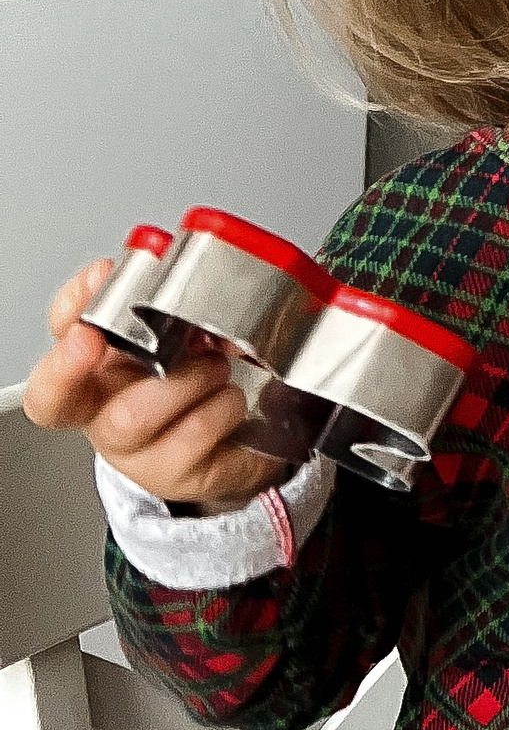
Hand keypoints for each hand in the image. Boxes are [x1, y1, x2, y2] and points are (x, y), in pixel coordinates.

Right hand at [23, 262, 273, 511]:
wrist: (234, 444)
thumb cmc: (197, 384)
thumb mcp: (182, 337)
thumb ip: (171, 301)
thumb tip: (173, 255)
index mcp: (99, 367)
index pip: (62, 331)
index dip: (72, 305)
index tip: (100, 275)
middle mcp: (102, 411)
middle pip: (55, 398)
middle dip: (69, 365)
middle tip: (94, 339)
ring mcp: (133, 450)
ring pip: (130, 416)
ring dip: (183, 380)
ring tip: (214, 367)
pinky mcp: (173, 474)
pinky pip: (192, 434)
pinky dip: (222, 406)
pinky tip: (230, 400)